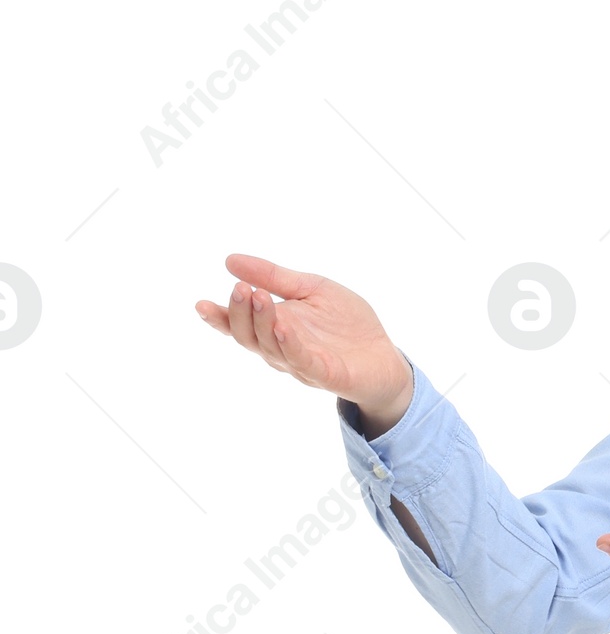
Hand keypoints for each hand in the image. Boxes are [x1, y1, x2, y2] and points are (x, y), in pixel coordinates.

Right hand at [194, 254, 413, 431]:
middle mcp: (282, 348)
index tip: (200, 305)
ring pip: (271, 349)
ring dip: (262, 323)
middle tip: (240, 288)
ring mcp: (302, 363)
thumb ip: (275, 277)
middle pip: (249, 337)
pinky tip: (283, 328)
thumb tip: (230, 260)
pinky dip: (290, 345)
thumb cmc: (347, 324)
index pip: (240, 325)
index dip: (219, 318)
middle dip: (240, 313)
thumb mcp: (311, 288)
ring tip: (259, 297)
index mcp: (275, 326)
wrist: (384, 356)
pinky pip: (302, 361)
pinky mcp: (325, 374)